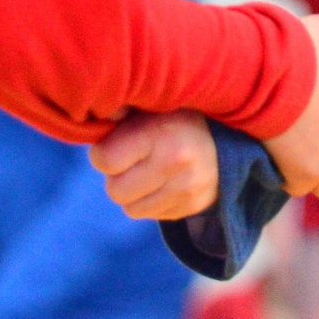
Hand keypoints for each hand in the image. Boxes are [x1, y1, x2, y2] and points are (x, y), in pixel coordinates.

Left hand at [92, 111, 221, 219]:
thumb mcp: (152, 103)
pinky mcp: (194, 206)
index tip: (115, 143)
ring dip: (134, 192)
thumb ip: (121, 111)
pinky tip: (164, 181)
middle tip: (131, 160)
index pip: (104, 160)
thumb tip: (90, 116)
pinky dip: (152, 201)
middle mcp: (176, 164)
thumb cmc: (176, 116)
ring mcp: (187, 190)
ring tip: (149, 170)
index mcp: (160, 133)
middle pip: (115, 191)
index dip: (103, 152)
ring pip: (132, 209)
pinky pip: (152, 215)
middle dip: (118, 176)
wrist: (228, 134)